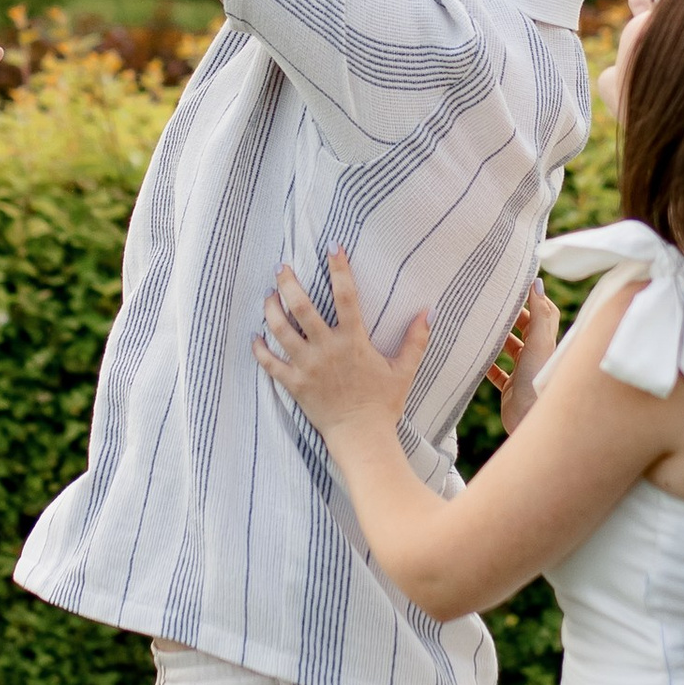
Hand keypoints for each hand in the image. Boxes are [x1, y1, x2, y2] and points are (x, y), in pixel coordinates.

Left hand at [254, 252, 428, 436]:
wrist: (361, 437)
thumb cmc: (383, 404)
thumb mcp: (404, 370)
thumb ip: (415, 340)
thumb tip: (428, 312)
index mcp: (353, 341)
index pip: (345, 295)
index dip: (339, 268)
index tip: (333, 247)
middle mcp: (327, 349)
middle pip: (301, 307)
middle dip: (288, 282)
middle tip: (282, 266)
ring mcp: (307, 366)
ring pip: (280, 329)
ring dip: (271, 308)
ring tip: (269, 295)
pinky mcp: (294, 384)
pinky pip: (269, 363)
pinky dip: (259, 348)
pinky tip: (255, 335)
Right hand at [490, 278, 558, 431]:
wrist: (528, 420)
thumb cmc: (536, 381)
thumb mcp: (538, 342)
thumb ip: (538, 313)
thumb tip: (537, 282)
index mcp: (547, 343)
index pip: (545, 313)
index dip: (534, 299)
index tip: (518, 287)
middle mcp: (537, 356)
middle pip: (526, 329)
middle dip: (511, 317)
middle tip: (492, 303)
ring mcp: (524, 372)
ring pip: (510, 349)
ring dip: (498, 338)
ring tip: (480, 324)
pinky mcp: (511, 388)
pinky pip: (497, 372)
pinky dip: (487, 363)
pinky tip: (475, 355)